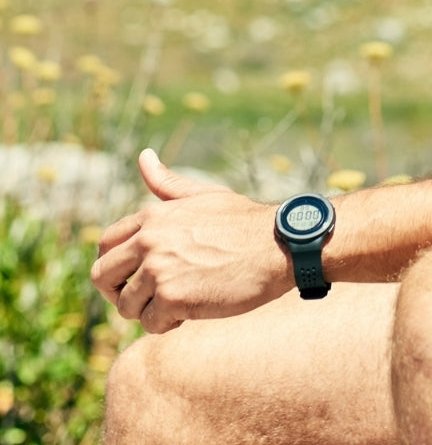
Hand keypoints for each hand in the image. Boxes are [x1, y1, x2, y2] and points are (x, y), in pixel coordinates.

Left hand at [90, 149, 291, 333]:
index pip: (105, 243)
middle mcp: (149, 239)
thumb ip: (168, 183)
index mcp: (153, 215)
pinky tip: (191, 312)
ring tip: (178, 303)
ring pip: (125, 305)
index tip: (134, 274)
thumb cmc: (245, 221)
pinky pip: (150, 323)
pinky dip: (167, 324)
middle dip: (118, 291)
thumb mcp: (204, 196)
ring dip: (147, 310)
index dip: (114, 264)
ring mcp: (158, 269)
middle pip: (101, 275)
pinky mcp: (172, 297)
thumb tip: (143, 156)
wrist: (279, 245)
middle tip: (146, 297)